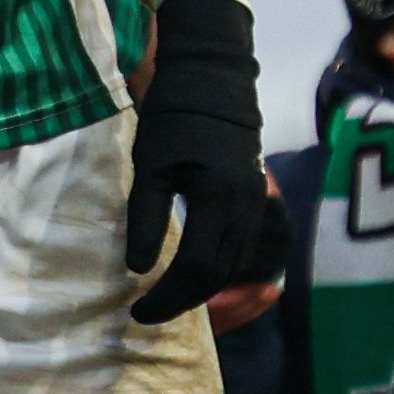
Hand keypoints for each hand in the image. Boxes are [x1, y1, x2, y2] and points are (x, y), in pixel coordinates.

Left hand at [121, 0, 288, 323]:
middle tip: (146, 313)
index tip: (137, 312)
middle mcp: (246, 209)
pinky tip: (190, 276)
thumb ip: (145, 219)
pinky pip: (239, 251)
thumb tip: (138, 270)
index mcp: (218, 200)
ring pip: (232, 267)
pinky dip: (215, 272)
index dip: (166, 298)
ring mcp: (256, 206)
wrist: (214, 79)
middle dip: (181, 301)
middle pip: (217, 276)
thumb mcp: (149, 166)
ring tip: (164, 300)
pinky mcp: (256, 200)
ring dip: (199, 290)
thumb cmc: (173, 117)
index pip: (196, 270)